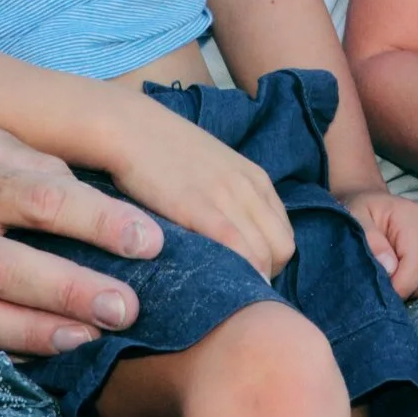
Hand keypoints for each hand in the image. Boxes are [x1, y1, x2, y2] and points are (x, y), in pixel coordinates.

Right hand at [0, 120, 162, 355]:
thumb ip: (25, 159)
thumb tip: (84, 187)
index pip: (39, 198)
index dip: (98, 220)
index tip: (150, 239)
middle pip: (9, 267)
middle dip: (73, 290)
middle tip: (130, 307)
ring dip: (36, 333)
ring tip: (87, 339)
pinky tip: (33, 358)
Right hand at [106, 112, 295, 281]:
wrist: (132, 128)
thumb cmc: (167, 153)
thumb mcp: (216, 172)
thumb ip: (234, 199)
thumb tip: (240, 237)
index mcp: (257, 180)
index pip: (286, 236)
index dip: (269, 263)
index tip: (243, 273)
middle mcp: (250, 188)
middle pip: (283, 250)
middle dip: (264, 274)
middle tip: (232, 284)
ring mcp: (226, 197)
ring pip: (264, 256)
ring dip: (247, 280)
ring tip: (219, 288)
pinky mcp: (199, 207)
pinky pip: (235, 249)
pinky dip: (232, 272)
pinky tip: (211, 282)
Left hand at [342, 188, 417, 300]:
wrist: (378, 204)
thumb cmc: (365, 211)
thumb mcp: (356, 218)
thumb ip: (370, 241)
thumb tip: (389, 267)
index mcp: (417, 218)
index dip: (400, 287)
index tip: (378, 295)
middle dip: (402, 290)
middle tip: (380, 282)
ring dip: (410, 286)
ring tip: (390, 272)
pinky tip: (403, 269)